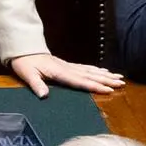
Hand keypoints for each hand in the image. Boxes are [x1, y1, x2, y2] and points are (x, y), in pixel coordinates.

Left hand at [9, 54, 123, 98]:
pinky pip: (85, 68)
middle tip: (121, 83)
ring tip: (119, 78)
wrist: (23, 49)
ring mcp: (68, 66)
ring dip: (105, 75)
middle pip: (90, 75)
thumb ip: (36, 85)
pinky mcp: (67, 65)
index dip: (94, 86)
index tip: (108, 89)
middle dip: (106, 80)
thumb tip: (44, 95)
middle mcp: (67, 68)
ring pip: (90, 70)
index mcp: (59, 72)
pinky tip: (104, 71)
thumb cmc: (25, 63)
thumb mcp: (27, 74)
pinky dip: (96, 70)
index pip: (79, 81)